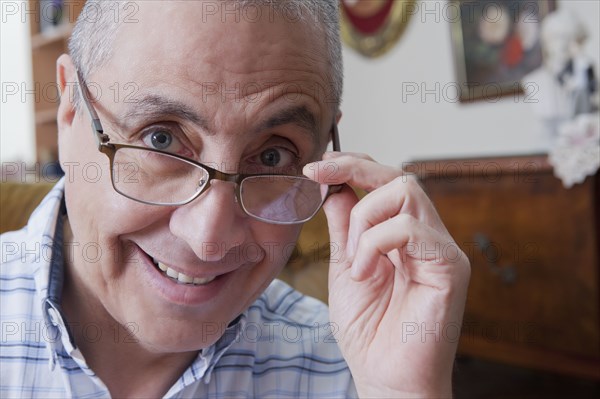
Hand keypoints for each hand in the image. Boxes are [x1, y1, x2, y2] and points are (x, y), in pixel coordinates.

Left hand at [304, 152, 470, 397]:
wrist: (386, 378)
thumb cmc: (368, 331)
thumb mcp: (346, 268)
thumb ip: (345, 229)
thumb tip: (336, 189)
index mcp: (402, 237)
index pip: (385, 183)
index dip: (353, 165)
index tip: (316, 167)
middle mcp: (426, 237)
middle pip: (398, 176)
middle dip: (354, 168)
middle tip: (319, 175)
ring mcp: (440, 249)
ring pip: (405, 191)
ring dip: (363, 218)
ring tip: (354, 259)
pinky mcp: (450, 266)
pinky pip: (410, 228)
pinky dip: (376, 244)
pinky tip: (366, 273)